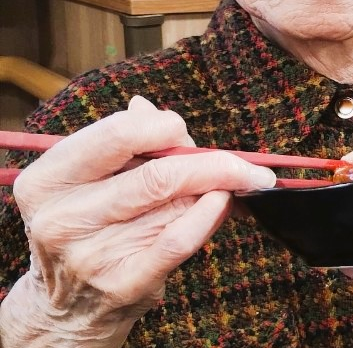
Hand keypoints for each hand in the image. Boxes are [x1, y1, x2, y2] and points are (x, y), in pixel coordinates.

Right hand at [0, 96, 275, 347]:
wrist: (68, 307)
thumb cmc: (88, 228)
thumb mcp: (86, 182)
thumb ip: (121, 144)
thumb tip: (146, 107)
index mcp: (48, 180)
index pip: (119, 134)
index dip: (164, 125)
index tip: (184, 130)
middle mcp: (63, 218)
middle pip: (158, 172)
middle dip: (212, 161)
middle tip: (243, 163)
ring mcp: (91, 254)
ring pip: (176, 203)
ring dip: (216, 188)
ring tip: (233, 184)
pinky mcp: (123, 283)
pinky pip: (180, 238)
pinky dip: (212, 214)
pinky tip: (225, 202)